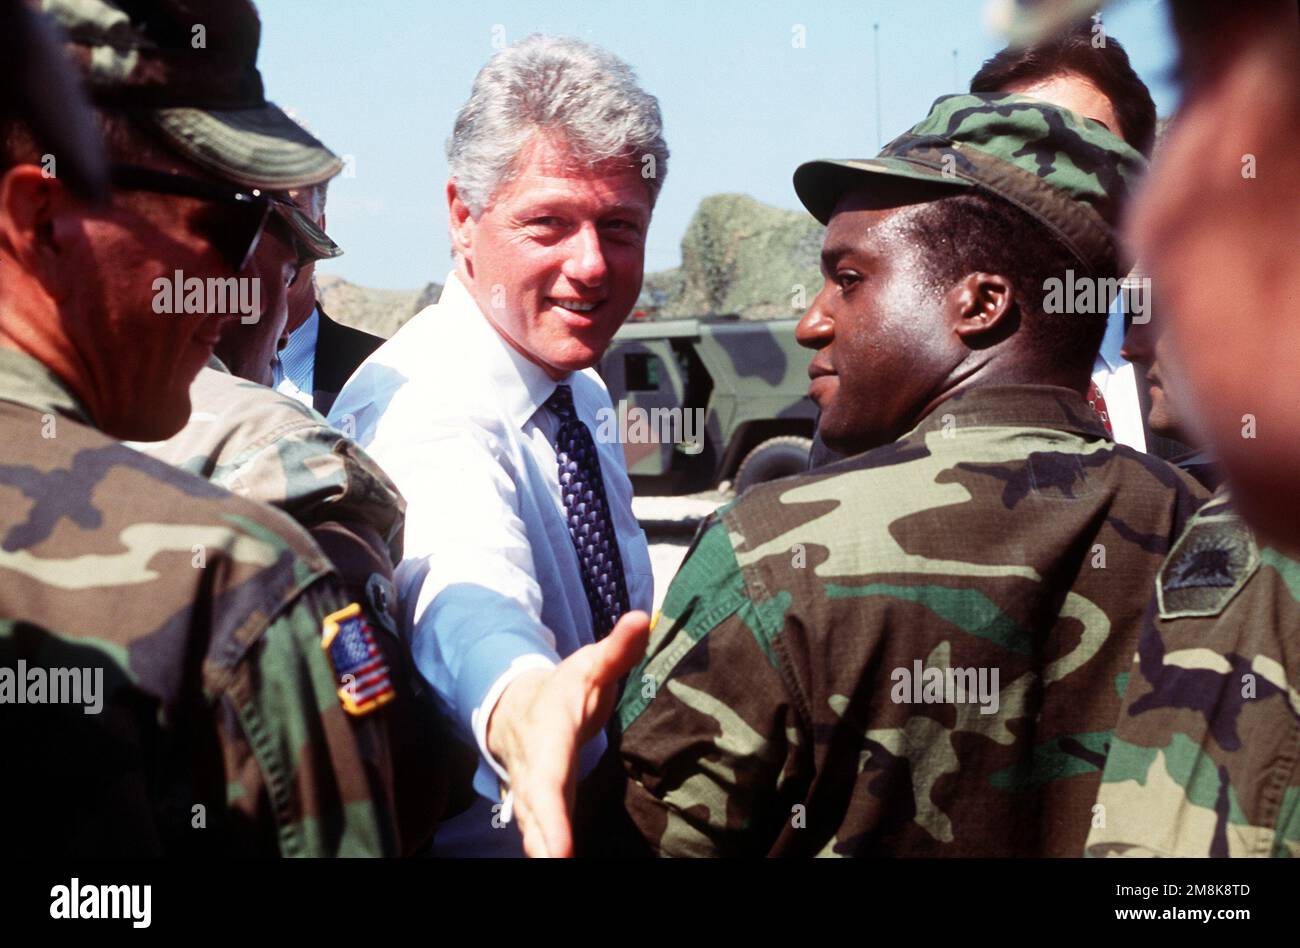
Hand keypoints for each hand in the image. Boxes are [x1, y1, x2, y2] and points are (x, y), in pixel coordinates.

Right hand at [486, 610, 650, 856]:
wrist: (515, 708)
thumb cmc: (562, 690)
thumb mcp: (589, 665)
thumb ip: (617, 648)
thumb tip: (644, 619)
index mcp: (550, 737)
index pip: (550, 778)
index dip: (553, 814)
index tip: (561, 850)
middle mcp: (536, 773)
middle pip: (536, 814)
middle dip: (545, 843)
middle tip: (557, 867)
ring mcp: (535, 796)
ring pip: (534, 828)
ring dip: (544, 851)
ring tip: (558, 870)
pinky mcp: (542, 811)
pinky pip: (544, 835)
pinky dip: (550, 851)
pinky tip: (563, 865)